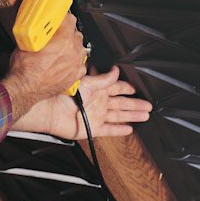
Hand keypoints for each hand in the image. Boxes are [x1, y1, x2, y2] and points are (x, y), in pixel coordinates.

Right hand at [3, 13, 87, 117]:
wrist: (24, 89)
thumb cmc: (25, 70)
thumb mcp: (27, 43)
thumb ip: (39, 34)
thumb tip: (40, 28)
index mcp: (63, 40)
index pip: (70, 20)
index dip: (63, 18)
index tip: (60, 19)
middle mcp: (72, 52)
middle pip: (77, 34)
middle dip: (68, 33)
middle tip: (57, 35)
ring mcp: (75, 65)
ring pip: (80, 49)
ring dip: (73, 47)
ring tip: (61, 49)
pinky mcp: (74, 77)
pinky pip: (80, 65)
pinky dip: (74, 62)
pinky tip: (65, 62)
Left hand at [12, 65, 151, 139]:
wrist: (51, 109)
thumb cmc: (65, 94)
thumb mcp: (88, 82)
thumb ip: (104, 79)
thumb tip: (116, 70)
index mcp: (97, 90)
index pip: (117, 88)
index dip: (126, 88)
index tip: (135, 88)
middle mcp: (98, 102)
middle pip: (122, 103)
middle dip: (135, 104)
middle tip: (148, 105)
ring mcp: (96, 115)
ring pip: (119, 116)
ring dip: (132, 116)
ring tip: (144, 115)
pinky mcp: (93, 127)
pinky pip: (110, 129)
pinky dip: (119, 130)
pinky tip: (128, 129)